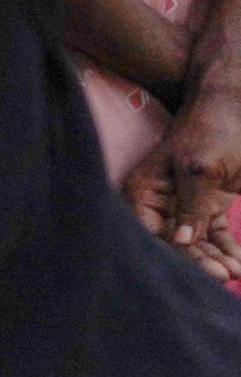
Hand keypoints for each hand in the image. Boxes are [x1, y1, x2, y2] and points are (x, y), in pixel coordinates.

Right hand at [133, 89, 240, 276]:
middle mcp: (159, 202)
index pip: (151, 233)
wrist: (236, 101)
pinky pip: (213, 234)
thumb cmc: (213, 128)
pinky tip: (238, 263)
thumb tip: (179, 241)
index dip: (174, 254)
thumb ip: (190, 206)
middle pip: (174, 243)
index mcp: (145, 190)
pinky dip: (226, 248)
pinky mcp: (208, 204)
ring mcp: (184, 203)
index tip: (206, 270)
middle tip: (226, 275)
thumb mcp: (201, 168)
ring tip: (236, 272)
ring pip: (196, 242)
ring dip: (216, 259)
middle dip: (200, 261)